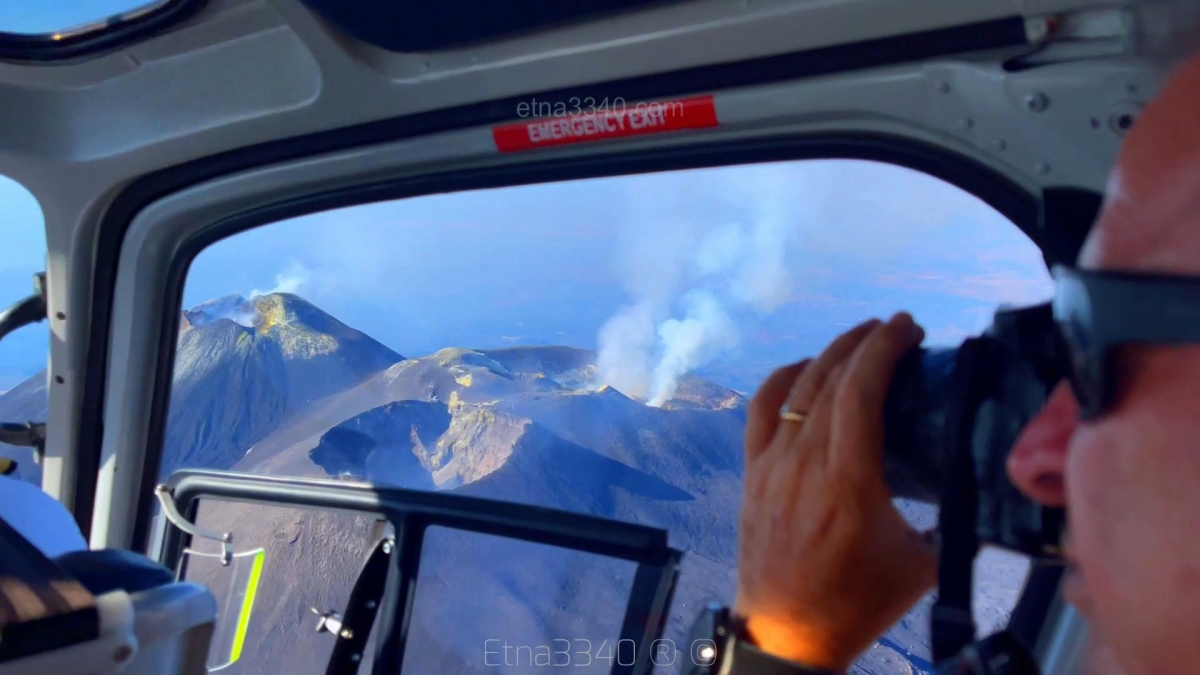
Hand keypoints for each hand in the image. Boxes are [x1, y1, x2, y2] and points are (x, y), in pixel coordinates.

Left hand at [735, 313, 937, 670]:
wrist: (787, 631)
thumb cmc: (857, 601)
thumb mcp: (920, 563)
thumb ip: (953, 521)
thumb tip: (989, 486)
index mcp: (847, 481)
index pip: (861, 391)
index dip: (884, 348)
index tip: (909, 326)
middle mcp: (803, 463)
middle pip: (829, 379)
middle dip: (864, 342)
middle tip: (895, 328)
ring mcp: (771, 465)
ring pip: (795, 388)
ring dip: (829, 354)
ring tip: (860, 339)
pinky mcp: (751, 472)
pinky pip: (760, 409)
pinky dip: (783, 379)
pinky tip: (804, 367)